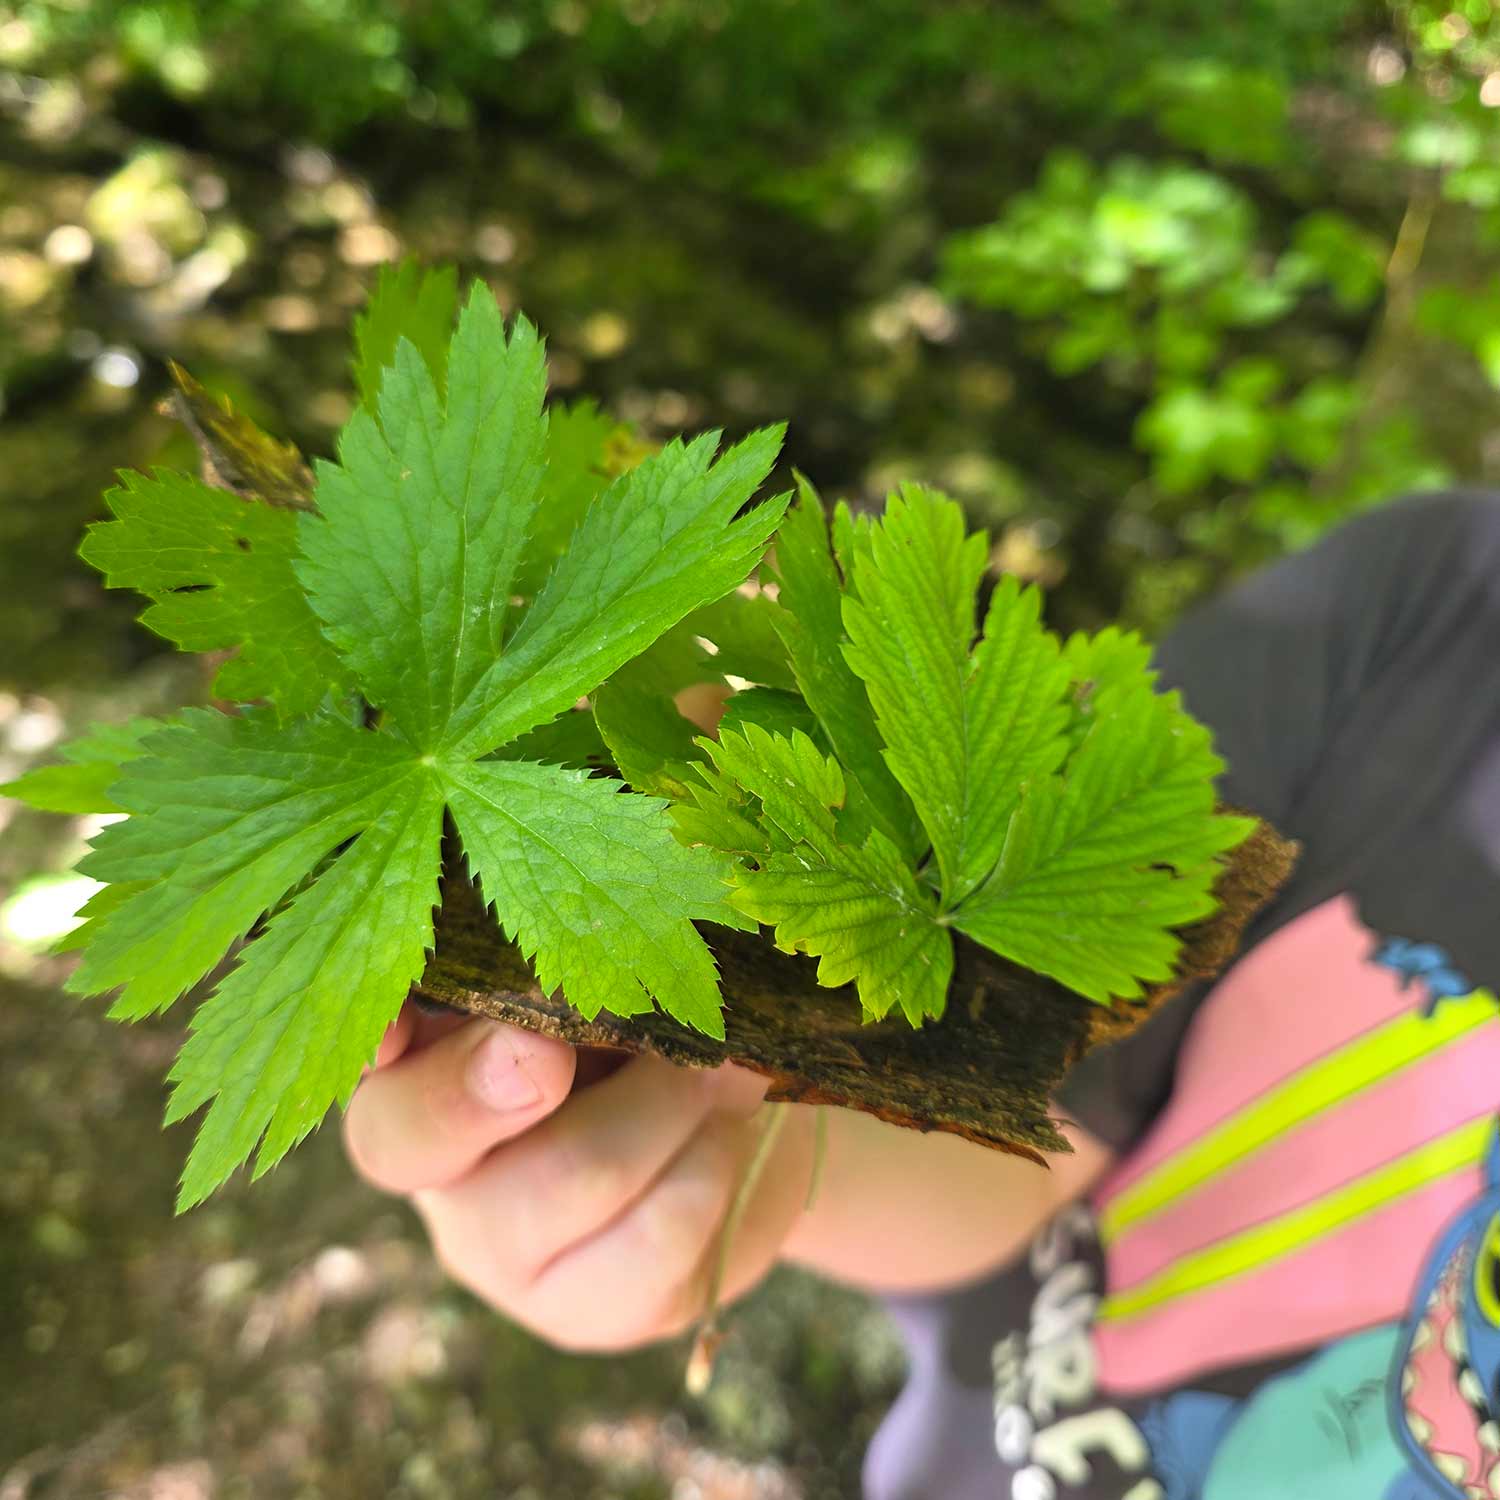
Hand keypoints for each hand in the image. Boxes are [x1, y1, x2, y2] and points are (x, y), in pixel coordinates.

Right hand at [344, 1004, 817, 1352]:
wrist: (737, 1126)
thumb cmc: (649, 1022)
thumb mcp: (601, 982)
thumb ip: (562, 969)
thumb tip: (564, 961)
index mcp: (415, 1067)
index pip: (354, 1061)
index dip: (369, 1042)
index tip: (398, 1025)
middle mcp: (438, 1169)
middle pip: (427, 1133)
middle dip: (518, 1070)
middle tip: (603, 1022)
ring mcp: (501, 1253)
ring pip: (576, 1172)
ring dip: (668, 1099)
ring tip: (722, 1062)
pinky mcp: (588, 1312)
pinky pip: (658, 1233)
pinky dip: (712, 1159)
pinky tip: (731, 1126)